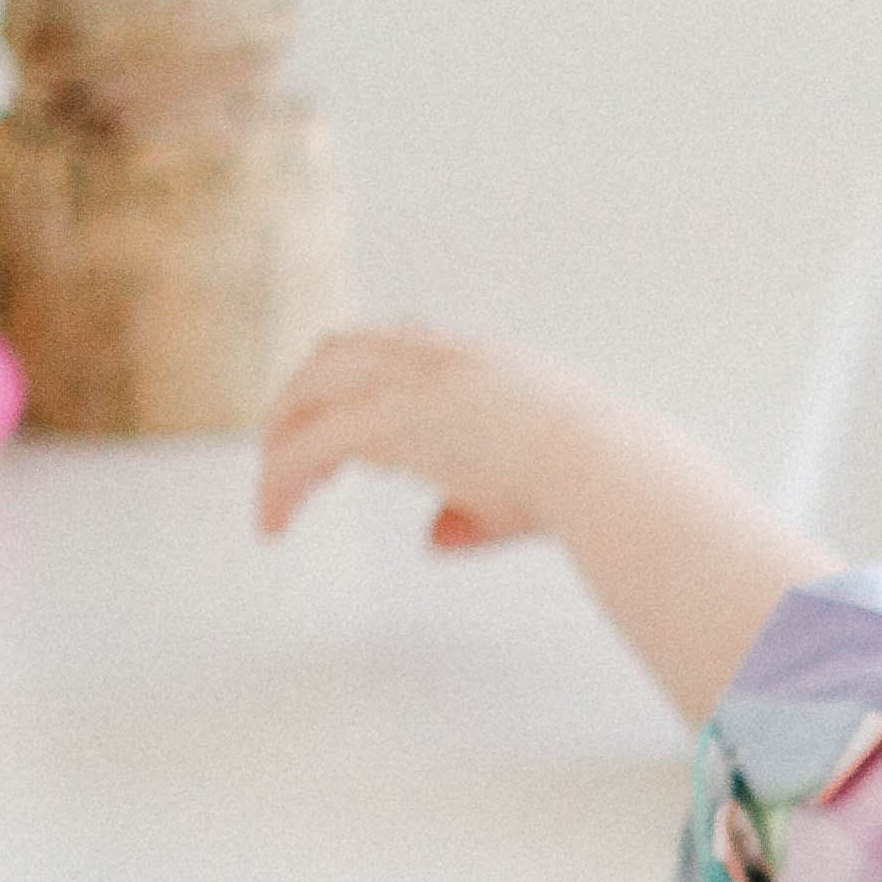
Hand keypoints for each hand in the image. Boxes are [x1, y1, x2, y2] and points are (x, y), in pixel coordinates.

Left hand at [254, 326, 828, 725]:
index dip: (360, 378)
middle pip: (336, 353)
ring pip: (307, 389)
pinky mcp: (382, 422)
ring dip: (281, 437)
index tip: (347, 426)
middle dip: (304, 401)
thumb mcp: (530, 490)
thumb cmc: (595, 483)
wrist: (607, 469)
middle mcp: (434, 358)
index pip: (397, 342)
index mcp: (476, 361)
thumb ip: (473, 511)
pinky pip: (302, 447)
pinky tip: (274, 524)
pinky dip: (278, 484)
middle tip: (291, 459)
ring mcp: (406, 383)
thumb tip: (433, 539)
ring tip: (277, 496)